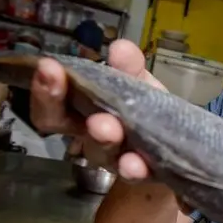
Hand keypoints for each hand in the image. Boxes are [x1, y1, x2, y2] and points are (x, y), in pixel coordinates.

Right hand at [30, 39, 163, 180]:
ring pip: (98, 150)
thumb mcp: (140, 83)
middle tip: (55, 82)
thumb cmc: (148, 108)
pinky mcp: (140, 174)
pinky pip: (134, 174)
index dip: (44, 87)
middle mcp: (87, 134)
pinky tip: (135, 164)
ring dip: (101, 137)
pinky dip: (135, 168)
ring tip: (104, 126)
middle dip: (54, 102)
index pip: (50, 101)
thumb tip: (120, 48)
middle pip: (58, 123)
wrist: (179, 145)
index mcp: (82, 107)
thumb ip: (130, 67)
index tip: (47, 66)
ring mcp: (111, 157)